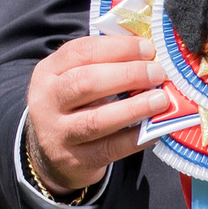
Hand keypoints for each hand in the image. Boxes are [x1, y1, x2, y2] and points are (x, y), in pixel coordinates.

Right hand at [25, 31, 175, 197]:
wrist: (52, 154)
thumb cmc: (75, 106)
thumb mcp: (76, 78)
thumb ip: (104, 63)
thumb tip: (150, 52)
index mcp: (48, 72)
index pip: (79, 52)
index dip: (116, 48)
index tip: (147, 48)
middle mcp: (46, 102)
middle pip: (85, 82)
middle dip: (127, 75)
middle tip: (157, 73)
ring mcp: (57, 133)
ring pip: (95, 120)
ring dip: (133, 108)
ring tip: (160, 100)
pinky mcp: (74, 161)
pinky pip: (108, 149)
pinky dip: (134, 139)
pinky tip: (155, 130)